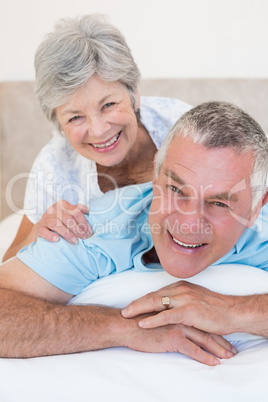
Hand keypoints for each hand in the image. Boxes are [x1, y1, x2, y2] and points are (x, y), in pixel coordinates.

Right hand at [30, 200, 91, 243]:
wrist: (39, 230)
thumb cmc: (57, 222)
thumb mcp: (66, 214)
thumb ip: (76, 211)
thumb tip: (87, 210)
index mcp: (61, 205)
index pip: (75, 211)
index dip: (84, 222)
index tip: (89, 232)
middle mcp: (53, 211)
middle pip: (67, 218)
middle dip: (78, 229)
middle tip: (84, 238)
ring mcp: (45, 220)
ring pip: (56, 224)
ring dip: (67, 233)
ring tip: (75, 241)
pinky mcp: (38, 229)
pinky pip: (43, 231)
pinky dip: (50, 235)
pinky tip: (57, 240)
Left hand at [122, 281, 238, 334]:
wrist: (233, 312)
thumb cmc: (215, 309)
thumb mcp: (195, 300)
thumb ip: (181, 301)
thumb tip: (169, 307)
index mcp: (181, 287)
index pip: (157, 293)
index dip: (142, 300)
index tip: (131, 306)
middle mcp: (180, 290)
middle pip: (152, 296)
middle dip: (136, 304)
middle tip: (123, 311)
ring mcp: (184, 299)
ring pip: (156, 303)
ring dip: (139, 309)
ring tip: (126, 315)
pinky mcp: (189, 311)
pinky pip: (166, 316)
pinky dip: (152, 319)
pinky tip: (142, 323)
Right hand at [123, 313, 236, 365]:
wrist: (124, 325)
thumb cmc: (137, 322)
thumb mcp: (156, 315)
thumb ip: (168, 317)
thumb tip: (176, 323)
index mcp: (178, 308)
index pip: (200, 319)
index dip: (213, 329)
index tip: (224, 336)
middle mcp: (181, 315)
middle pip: (205, 328)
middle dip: (220, 339)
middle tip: (232, 349)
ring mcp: (178, 326)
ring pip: (204, 338)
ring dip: (218, 349)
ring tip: (228, 357)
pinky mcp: (173, 337)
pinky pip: (193, 349)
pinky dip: (205, 357)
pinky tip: (214, 363)